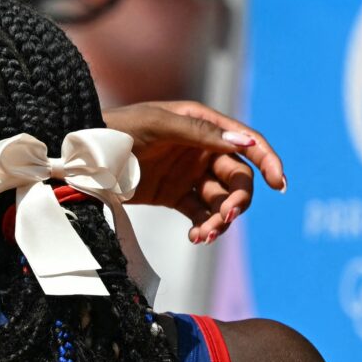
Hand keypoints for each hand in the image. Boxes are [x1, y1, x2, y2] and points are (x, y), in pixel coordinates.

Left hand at [105, 101, 285, 244]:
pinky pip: (200, 214)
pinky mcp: (174, 196)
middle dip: (237, 200)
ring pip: (220, 200)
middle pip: (237, 177)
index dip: (267, 160)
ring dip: (220, 219)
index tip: (278, 183)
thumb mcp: (158, 124)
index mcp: (203, 124)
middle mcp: (202, 149)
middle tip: (225, 219)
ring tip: (205, 235)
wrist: (82, 157)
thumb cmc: (118, 129)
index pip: (246, 142)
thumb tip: (244, 142)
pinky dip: (204, 227)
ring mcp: (189, 174)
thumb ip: (201, 133)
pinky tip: (196, 237)